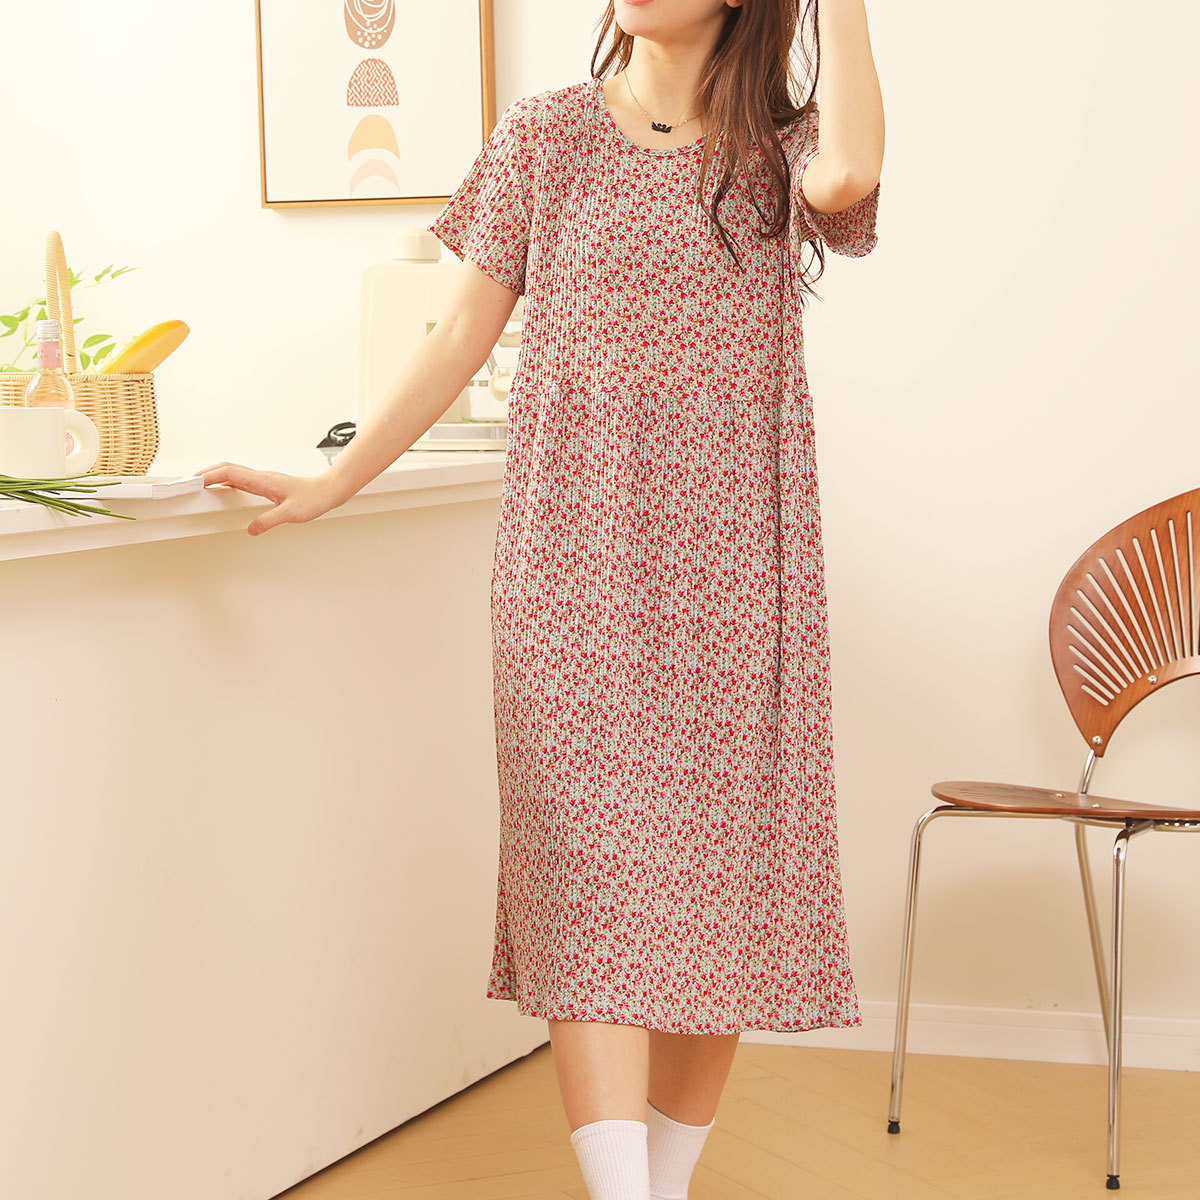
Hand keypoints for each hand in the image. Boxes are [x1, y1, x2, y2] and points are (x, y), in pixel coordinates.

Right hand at [195, 462, 344, 535]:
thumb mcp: (290, 514)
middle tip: (189, 482)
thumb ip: (269, 521)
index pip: (229, 473)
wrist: (327, 491)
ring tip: (201, 485)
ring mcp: (263, 479)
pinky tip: (225, 489)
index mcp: (262, 481)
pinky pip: (242, 479)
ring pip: (233, 472)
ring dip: (215, 476)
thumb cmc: (313, 499)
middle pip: (226, 468)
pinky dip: (227, 481)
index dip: (209, 476)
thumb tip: (251, 529)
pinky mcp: (267, 484)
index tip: (193, 482)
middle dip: (206, 473)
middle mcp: (261, 477)